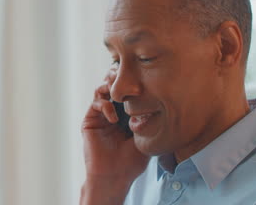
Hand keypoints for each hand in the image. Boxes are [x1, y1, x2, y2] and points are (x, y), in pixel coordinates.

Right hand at [80, 69, 149, 204]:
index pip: (127, 91)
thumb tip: (165, 103)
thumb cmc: (131, 162)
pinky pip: (96, 104)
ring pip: (102, 89)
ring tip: (120, 92)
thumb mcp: (146, 137)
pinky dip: (105, 106)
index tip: (144, 79)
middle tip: (128, 77)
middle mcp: (111, 111)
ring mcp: (100, 115)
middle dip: (119, 78)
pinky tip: (113, 118)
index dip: (133, 83)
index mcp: (125, 114)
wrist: (114, 177)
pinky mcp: (90, 120)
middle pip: (113, 85)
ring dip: (110, 86)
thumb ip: (150, 120)